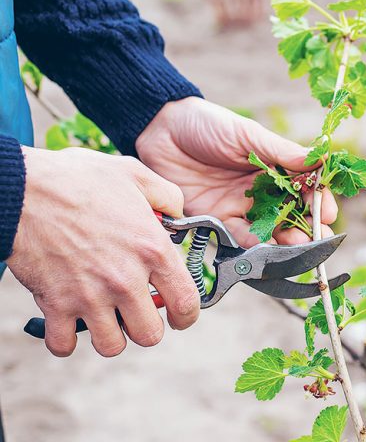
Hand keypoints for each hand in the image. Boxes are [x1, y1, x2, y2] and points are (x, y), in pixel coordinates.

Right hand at [7, 147, 199, 356]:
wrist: (23, 188)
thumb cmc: (76, 179)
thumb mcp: (135, 174)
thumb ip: (167, 196)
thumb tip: (179, 215)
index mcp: (153, 249)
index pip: (186, 302)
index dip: (187, 316)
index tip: (180, 317)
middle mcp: (126, 279)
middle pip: (150, 334)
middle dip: (145, 328)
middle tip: (136, 313)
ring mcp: (90, 295)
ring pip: (111, 346)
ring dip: (109, 335)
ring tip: (104, 316)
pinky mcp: (55, 304)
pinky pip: (64, 344)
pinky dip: (65, 339)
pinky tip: (69, 321)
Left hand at [135, 97, 337, 246]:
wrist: (161, 131)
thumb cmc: (208, 124)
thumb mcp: (248, 135)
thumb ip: (282, 152)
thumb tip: (321, 159)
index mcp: (275, 166)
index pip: (305, 187)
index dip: (318, 200)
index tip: (328, 211)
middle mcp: (263, 190)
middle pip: (293, 213)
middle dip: (309, 227)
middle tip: (320, 238)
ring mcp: (241, 207)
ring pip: (271, 229)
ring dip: (287, 240)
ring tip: (300, 247)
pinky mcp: (218, 220)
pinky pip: (241, 236)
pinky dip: (256, 244)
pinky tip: (268, 247)